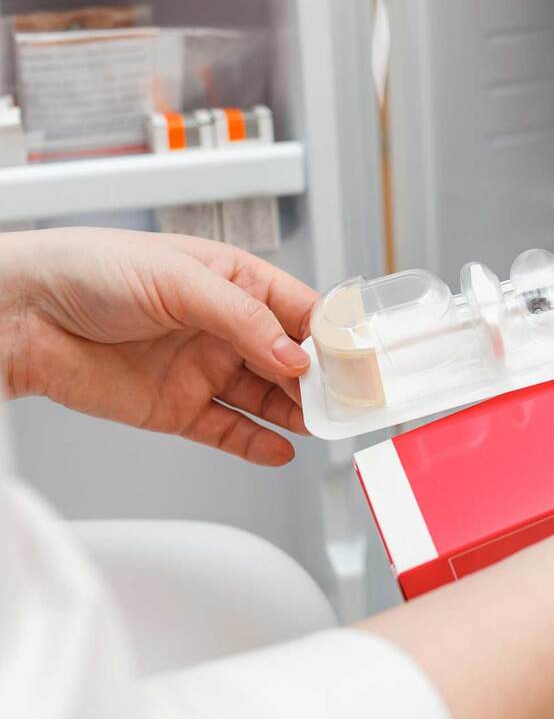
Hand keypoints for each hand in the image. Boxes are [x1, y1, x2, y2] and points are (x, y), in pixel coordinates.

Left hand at [0, 228, 317, 465]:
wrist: (21, 316)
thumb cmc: (86, 270)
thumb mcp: (178, 278)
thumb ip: (242, 319)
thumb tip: (292, 356)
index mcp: (233, 282)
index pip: (300, 311)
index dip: (330, 335)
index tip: (356, 359)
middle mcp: (224, 328)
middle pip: (291, 360)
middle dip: (321, 381)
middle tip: (347, 401)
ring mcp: (202, 370)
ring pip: (267, 399)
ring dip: (296, 413)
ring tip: (322, 426)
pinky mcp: (177, 409)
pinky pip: (229, 430)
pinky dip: (256, 444)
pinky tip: (282, 449)